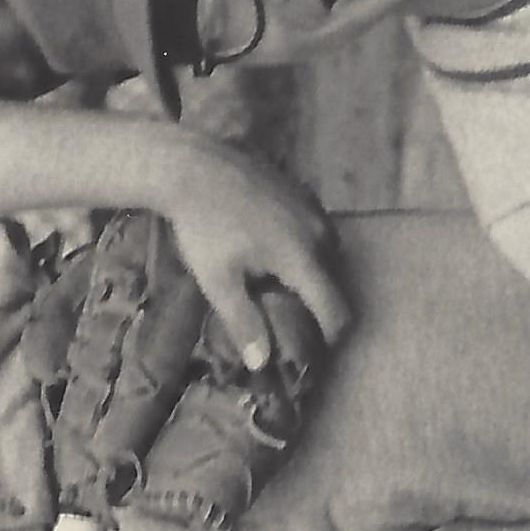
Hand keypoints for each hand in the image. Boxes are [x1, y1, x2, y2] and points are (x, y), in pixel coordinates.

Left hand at [148, 133, 352, 368]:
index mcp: (302, 259)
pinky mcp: (303, 192)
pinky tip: (276, 253)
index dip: (330, 337)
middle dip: (321, 307)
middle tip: (293, 321)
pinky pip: (318, 231)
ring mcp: (314, 208)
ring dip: (314, 277)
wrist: (193, 166)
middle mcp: (318, 233)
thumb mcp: (218, 282)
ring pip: (330, 256)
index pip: (336, 311)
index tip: (313, 350)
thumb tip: (261, 364)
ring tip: (283, 288)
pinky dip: (307, 250)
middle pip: (336, 285)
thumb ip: (244, 323)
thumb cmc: (204, 227)